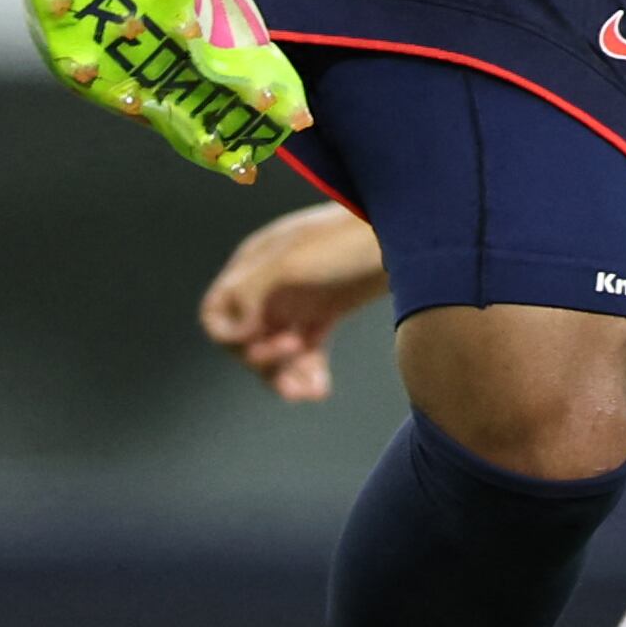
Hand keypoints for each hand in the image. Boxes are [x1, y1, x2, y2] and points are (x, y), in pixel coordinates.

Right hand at [199, 202, 389, 401]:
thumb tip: (235, 329)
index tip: (256, 338)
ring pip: (277, 352)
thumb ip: (252, 291)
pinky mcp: (326, 313)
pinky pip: (306, 353)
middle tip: (293, 358)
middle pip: (247, 340)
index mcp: (254, 266)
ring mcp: (298, 300)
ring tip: (309, 392)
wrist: (409, 234)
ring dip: (287, 376)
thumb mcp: (292, 260)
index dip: (228, 334)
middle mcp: (270, 286)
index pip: (216, 312)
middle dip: (264, 359)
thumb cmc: (347, 238)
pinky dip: (309, 373)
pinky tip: (321, 389)